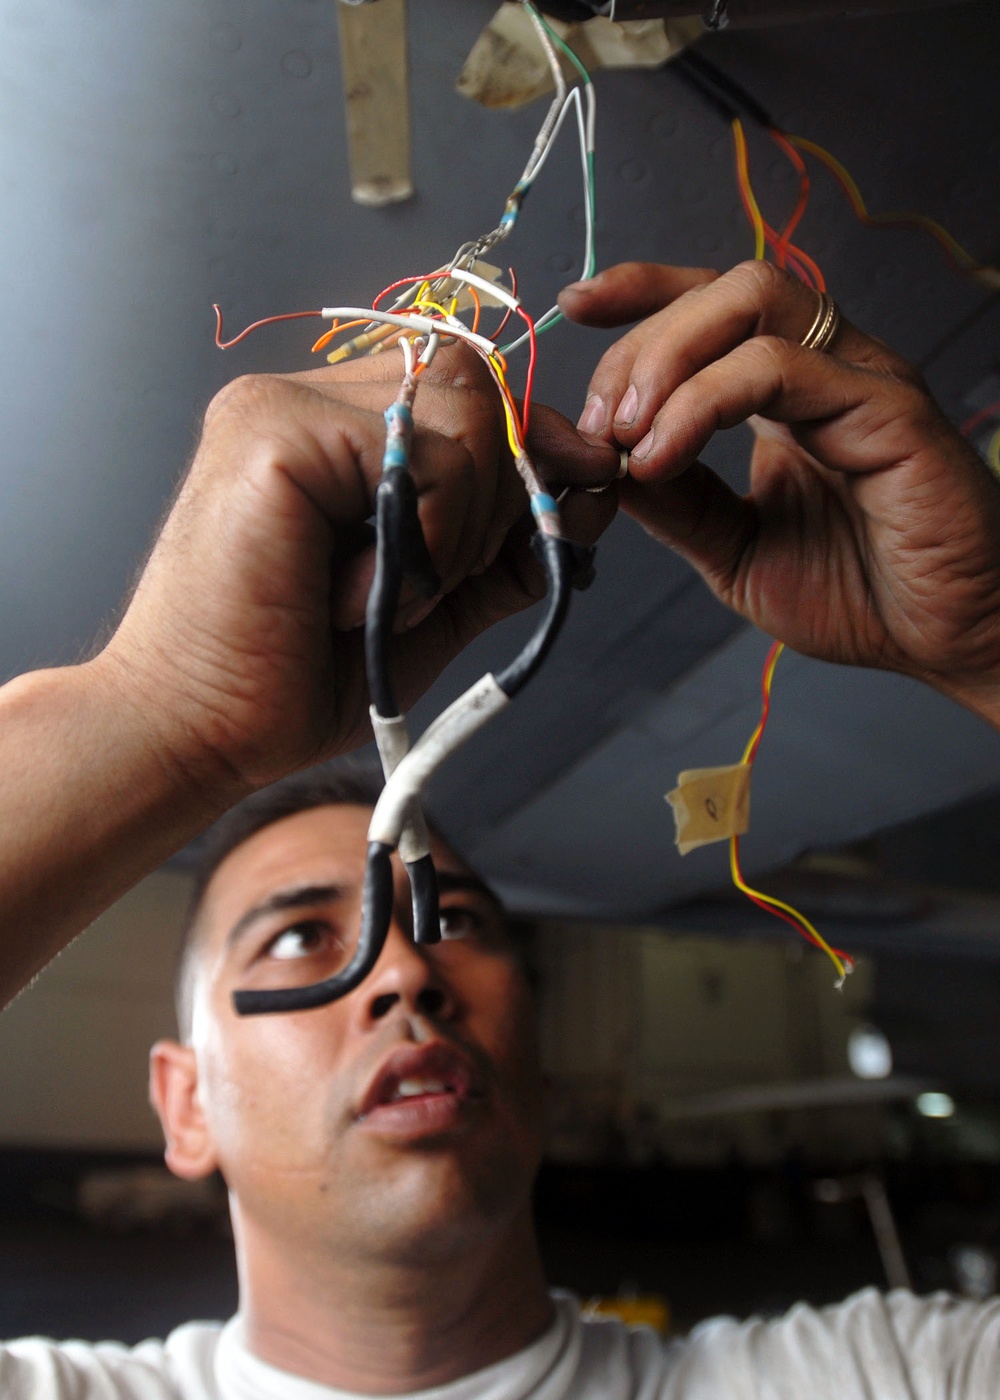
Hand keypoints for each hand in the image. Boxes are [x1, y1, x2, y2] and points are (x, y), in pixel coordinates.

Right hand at [99, 344, 618, 799]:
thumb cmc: (298, 676)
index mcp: (334, 427)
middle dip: (500, 488)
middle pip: (473, 382)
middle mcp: (304, 398)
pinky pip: (425, 456)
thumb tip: (595, 494)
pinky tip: (362, 594)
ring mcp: (281, 405)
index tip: (586, 488)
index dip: (532, 436)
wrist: (202, 733)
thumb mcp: (432, 604)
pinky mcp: (274, 431)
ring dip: (459, 526)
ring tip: (386, 594)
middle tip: (438, 581)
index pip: (466, 385)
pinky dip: (428, 537)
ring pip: (461, 412)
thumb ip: (502, 546)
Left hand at [559, 260, 999, 722]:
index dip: (642, 291)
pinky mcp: (888, 410)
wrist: (944, 641)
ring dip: (668, 357)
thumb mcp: (733, 547)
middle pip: (721, 289)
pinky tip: (664, 454)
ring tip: (628, 435)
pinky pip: (783, 369)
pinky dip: (705, 401)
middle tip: (600, 419)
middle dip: (640, 341)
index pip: (712, 303)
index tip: (576, 307)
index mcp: (788, 392)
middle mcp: (826, 368)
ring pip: (754, 301)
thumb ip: (674, 501)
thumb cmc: (860, 594)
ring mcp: (860, 379)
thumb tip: (599, 459)